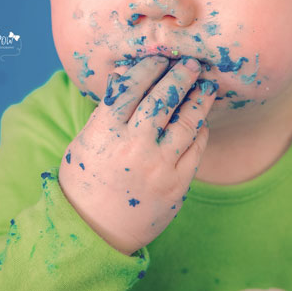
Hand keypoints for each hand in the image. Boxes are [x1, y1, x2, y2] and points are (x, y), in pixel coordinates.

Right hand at [59, 55, 216, 254]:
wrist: (94, 232)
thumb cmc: (86, 182)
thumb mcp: (86, 142)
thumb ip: (107, 111)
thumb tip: (126, 75)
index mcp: (105, 131)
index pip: (132, 87)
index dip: (149, 68)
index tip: (161, 58)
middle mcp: (133, 146)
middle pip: (163, 99)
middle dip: (180, 76)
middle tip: (191, 63)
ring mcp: (158, 166)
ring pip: (187, 121)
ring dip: (199, 98)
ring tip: (206, 85)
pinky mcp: (177, 185)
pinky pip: (196, 148)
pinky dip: (200, 129)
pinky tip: (201, 119)